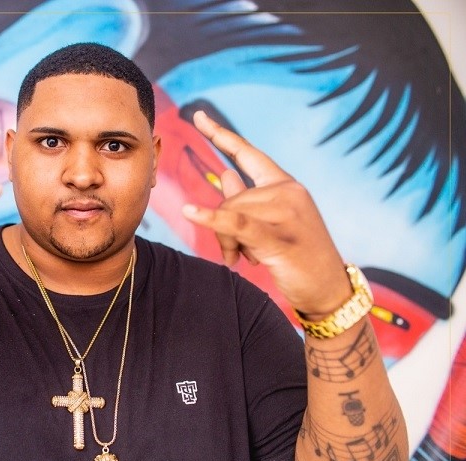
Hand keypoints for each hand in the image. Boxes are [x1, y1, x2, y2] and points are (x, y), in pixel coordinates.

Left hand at [182, 111, 350, 316]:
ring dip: (228, 243)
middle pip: (231, 197)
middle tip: (234, 254)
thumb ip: (247, 198)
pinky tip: (189, 212)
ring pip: (231, 215)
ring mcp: (286, 213)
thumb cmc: (298, 255)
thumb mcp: (271, 221)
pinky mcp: (278, 237)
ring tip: (242, 259)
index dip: (221, 135)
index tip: (198, 115)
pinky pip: (235, 224)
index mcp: (285, 184)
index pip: (247, 154)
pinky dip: (211, 219)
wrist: (327, 288)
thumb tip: (224, 175)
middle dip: (223, 227)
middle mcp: (288, 191)